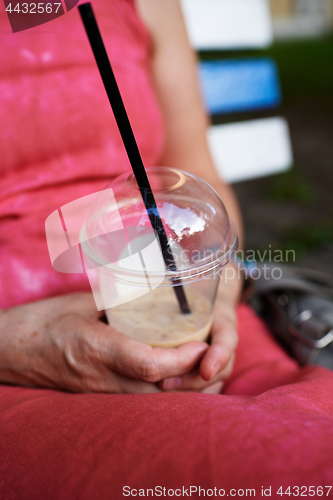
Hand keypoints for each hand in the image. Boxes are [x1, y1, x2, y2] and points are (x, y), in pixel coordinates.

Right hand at [0, 293, 207, 393]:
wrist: (9, 352)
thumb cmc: (41, 322)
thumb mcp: (80, 302)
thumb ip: (117, 299)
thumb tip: (150, 291)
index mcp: (94, 348)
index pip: (146, 364)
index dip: (181, 359)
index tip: (202, 344)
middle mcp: (100, 378)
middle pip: (158, 393)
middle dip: (195, 380)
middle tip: (213, 356)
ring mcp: (99, 393)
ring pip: (153, 404)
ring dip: (185, 391)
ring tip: (205, 368)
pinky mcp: (99, 398)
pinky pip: (141, 403)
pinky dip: (167, 394)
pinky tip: (181, 379)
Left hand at [159, 266, 240, 393]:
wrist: (212, 289)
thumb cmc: (195, 281)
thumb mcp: (187, 274)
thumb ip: (170, 273)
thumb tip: (134, 265)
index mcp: (221, 317)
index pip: (227, 338)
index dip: (219, 354)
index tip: (205, 368)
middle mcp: (222, 339)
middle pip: (220, 367)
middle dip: (197, 380)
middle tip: (166, 384)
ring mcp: (218, 354)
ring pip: (213, 380)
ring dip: (192, 389)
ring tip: (162, 389)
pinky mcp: (208, 366)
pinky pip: (206, 385)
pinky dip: (191, 393)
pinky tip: (168, 396)